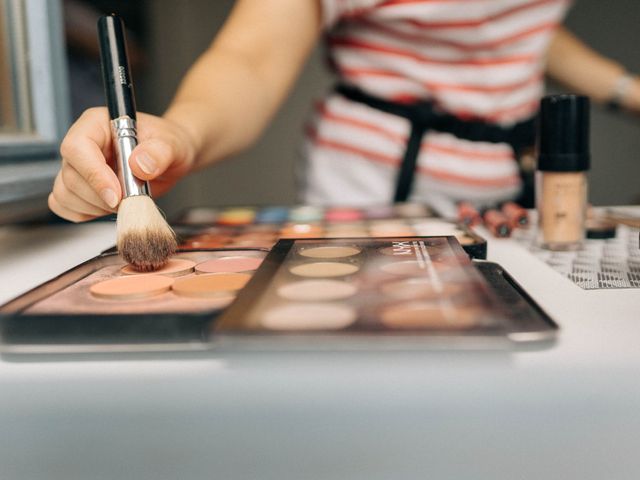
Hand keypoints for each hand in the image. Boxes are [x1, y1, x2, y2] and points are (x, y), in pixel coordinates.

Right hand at [49, 107, 195, 221]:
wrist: (171, 159)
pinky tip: (112, 206)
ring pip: (66, 194)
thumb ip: (159, 152)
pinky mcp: (79, 188)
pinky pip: (67, 206)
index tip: (117, 194)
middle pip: (71, 176)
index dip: (94, 174)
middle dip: (101, 196)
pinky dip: (88, 213)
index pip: (77, 147)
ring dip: (96, 207)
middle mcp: (82, 144)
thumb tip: (139, 164)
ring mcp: (78, 167)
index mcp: (97, 124)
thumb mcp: (172, 145)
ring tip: (126, 200)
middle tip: (131, 198)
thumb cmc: (167, 144)